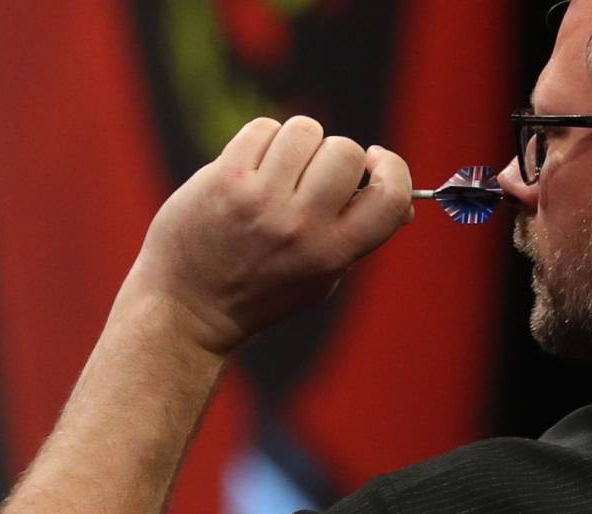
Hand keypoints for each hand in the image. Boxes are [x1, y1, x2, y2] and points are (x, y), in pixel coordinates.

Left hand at [115, 115, 413, 354]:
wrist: (187, 306)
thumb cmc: (262, 291)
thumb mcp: (322, 278)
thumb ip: (360, 239)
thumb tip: (404, 204)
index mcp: (334, 252)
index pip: (390, 196)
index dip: (393, 169)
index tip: (377, 161)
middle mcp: (300, 226)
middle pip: (345, 151)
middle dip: (335, 154)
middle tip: (313, 174)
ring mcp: (260, 200)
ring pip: (305, 130)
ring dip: (297, 143)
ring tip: (278, 170)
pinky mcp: (224, 178)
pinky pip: (263, 128)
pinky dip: (262, 141)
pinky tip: (250, 168)